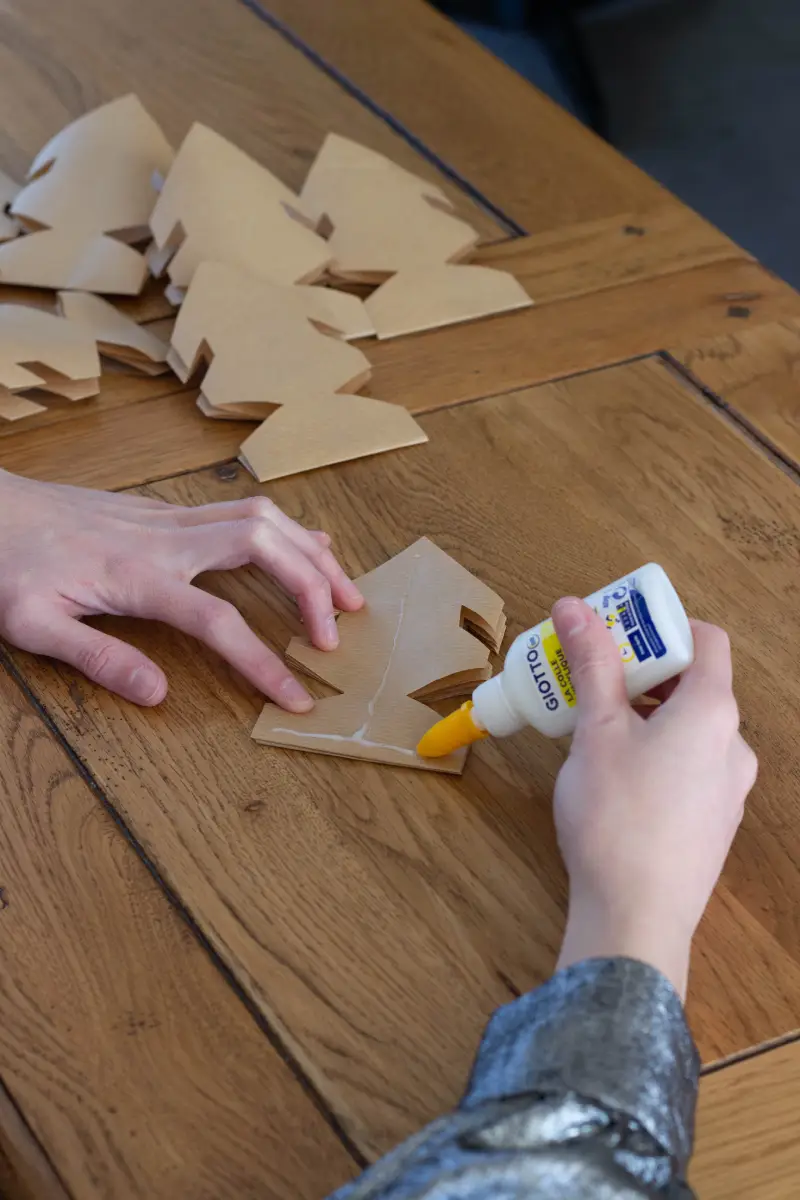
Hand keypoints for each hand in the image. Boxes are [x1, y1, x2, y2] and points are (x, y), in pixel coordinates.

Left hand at [0, 470, 362, 709]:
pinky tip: (308, 543)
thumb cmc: (7, 565)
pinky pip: (245, 510)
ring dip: (310, 553)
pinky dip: (287, 528)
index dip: (263, 661)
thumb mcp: (31, 623)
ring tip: (345, 592)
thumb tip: (158, 693)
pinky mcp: (168, 511)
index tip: (297, 696)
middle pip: (264, 546)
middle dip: (312, 587)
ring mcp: (171, 517)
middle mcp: (166, 538)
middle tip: (336, 635)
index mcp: (137, 574)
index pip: (219, 619)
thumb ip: (96, 657)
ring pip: (263, 517)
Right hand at [551, 597, 756, 997]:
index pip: (706, 640)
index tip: (616, 634)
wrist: (636, 917)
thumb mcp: (595, 731)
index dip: (662, 627)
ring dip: (647, 715)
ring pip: (691, 730)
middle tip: (592, 679)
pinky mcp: (715, 825)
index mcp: (712, 711)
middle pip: (696, 685)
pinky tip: (615, 779)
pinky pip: (691, 769)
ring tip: (595, 729)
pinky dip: (658, 754)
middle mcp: (734, 745)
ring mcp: (730, 789)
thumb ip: (591, 664)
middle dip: (643, 673)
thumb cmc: (616, 815)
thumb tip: (573, 607)